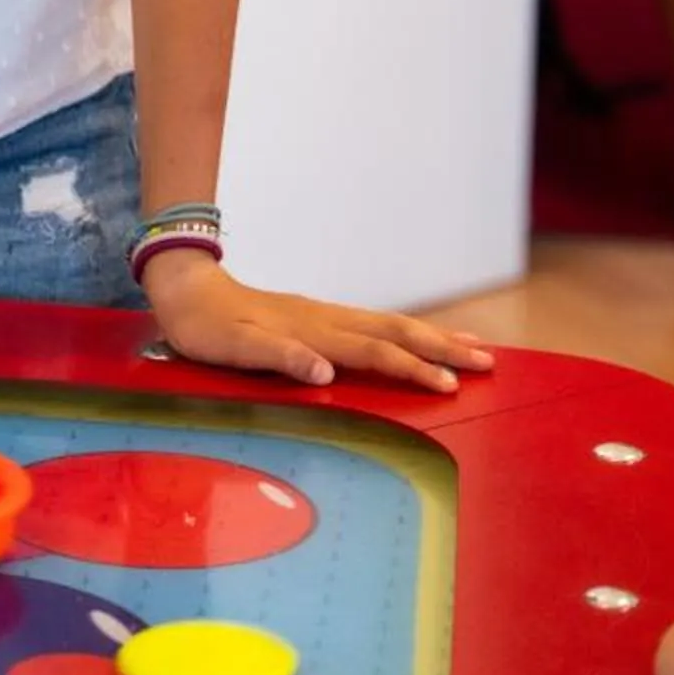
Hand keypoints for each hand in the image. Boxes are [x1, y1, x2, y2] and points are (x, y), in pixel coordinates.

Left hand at [139, 251, 494, 393]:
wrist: (185, 289)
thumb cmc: (206, 327)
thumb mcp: (233, 348)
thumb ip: (278, 358)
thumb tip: (326, 371)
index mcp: (312, 331)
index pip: (374, 351)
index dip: (412, 367)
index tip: (449, 384)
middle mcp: (325, 319)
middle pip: (396, 331)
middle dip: (443, 347)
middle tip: (487, 362)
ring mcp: (324, 315)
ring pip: (390, 324)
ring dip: (433, 336)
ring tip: (472, 346)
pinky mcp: (317, 317)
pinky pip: (374, 325)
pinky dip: (406, 332)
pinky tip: (417, 340)